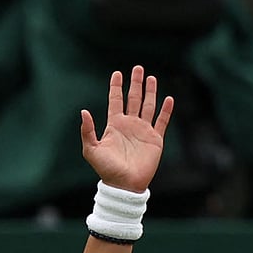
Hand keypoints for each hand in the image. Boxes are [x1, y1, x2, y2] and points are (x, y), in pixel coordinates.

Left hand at [80, 66, 173, 192]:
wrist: (124, 184)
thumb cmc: (106, 169)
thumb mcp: (91, 150)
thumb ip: (87, 131)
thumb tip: (83, 111)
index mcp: (114, 125)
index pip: (116, 101)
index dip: (116, 87)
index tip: (117, 73)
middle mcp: (129, 125)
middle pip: (133, 99)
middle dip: (136, 83)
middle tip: (138, 68)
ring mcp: (143, 131)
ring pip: (148, 106)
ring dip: (150, 92)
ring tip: (151, 77)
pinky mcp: (155, 139)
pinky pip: (162, 122)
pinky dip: (166, 110)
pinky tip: (168, 98)